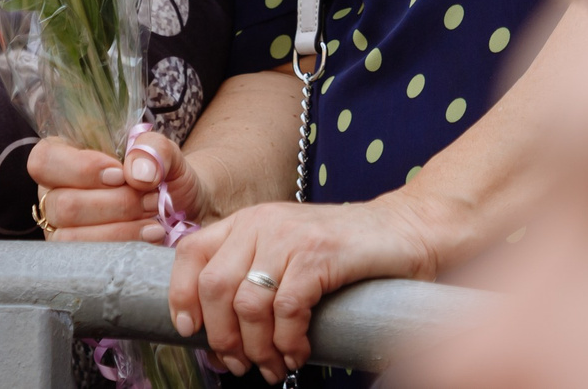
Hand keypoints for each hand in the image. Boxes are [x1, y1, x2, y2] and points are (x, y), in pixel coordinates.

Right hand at [29, 131, 207, 242]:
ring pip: (72, 238)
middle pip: (63, 205)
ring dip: (120, 230)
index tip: (120, 175)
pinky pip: (89, 262)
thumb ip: (153, 148)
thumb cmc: (160, 173)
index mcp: (62, 157)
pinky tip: (150, 237)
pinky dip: (124, 248)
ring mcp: (60, 230)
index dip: (80, 169)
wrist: (179, 205)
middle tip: (150, 199)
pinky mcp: (76, 259)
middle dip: (115, 205)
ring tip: (154, 219)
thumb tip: (138, 173)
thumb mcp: (163, 150)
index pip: (44, 161)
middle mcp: (53, 195)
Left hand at [169, 194, 443, 382]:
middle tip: (241, 363)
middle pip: (213, 287)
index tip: (191, 331)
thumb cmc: (345, 253)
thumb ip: (253, 279)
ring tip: (276, 365)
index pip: (190, 253)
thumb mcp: (287, 255)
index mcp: (248, 221)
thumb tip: (219, 338)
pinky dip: (289, 342)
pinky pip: (287, 309)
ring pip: (247, 304)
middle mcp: (262, 222)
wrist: (406, 230)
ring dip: (258, 349)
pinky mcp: (319, 253)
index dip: (181, 296)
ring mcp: (290, 235)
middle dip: (223, 337)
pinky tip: (300, 352)